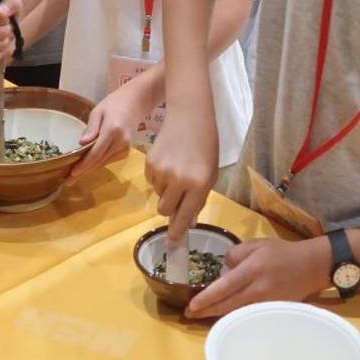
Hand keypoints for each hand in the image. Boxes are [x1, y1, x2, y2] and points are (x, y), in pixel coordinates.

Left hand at [69, 82, 147, 181]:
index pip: (96, 152)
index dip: (84, 164)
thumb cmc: (113, 105)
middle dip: (83, 172)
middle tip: (67, 181)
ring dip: (89, 169)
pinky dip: (97, 164)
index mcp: (112, 131)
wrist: (134, 103)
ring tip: (73, 176)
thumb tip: (81, 143)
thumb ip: (91, 128)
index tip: (72, 173)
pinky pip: (109, 160)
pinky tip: (86, 167)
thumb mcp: (98, 112)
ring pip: (103, 163)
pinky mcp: (126, 151)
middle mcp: (121, 142)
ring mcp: (125, 148)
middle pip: (99, 161)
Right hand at [147, 107, 218, 245]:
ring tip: (177, 171)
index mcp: (198, 185)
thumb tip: (188, 222)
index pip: (184, 216)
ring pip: (158, 195)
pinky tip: (169, 162)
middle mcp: (179, 181)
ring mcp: (162, 172)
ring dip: (166, 191)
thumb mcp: (210, 174)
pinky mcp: (149, 163)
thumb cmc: (206, 145)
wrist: (190, 115)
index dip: (177, 232)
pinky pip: (151, 181)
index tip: (172, 243)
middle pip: (165, 210)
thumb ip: (199, 199)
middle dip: (170, 209)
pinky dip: (158, 178)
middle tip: (178, 198)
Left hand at [186, 237, 331, 318]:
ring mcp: (265, 303)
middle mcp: (257, 289)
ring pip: (236, 312)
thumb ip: (236, 254)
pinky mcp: (271, 310)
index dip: (206, 298)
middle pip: (227, 305)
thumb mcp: (256, 244)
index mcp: (252, 270)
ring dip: (217, 316)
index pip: (224, 287)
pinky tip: (223, 316)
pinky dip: (233, 316)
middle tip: (188, 315)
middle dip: (205, 312)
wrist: (310, 266)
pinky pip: (248, 315)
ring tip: (200, 316)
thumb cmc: (282, 252)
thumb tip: (222, 270)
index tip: (191, 306)